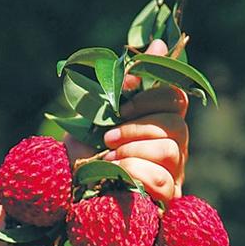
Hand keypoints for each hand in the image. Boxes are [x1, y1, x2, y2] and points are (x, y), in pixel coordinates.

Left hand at [65, 40, 188, 202]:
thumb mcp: (98, 110)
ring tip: (108, 157)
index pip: (177, 98)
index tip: (123, 98)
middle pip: (177, 124)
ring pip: (170, 150)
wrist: (66, 190)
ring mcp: (172, 177)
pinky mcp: (164, 202)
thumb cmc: (83, 151)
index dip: (152, 92)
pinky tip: (115, 173)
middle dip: (138, 125)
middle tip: (107, 136)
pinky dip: (134, 171)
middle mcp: (172, 149)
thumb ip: (127, 81)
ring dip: (133, 148)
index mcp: (159, 125)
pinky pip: (162, 181)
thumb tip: (161, 43)